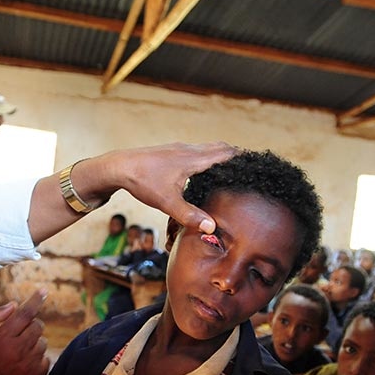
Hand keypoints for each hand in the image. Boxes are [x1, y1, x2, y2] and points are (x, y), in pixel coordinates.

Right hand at [0, 289, 49, 374]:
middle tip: (19, 334)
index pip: (25, 313)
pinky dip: (37, 359)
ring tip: (17, 354)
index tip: (44, 290)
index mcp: (3, 338)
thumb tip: (15, 304)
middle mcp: (18, 350)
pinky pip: (46, 359)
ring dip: (33, 343)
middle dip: (31, 326)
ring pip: (43, 342)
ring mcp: (29, 365)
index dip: (36, 300)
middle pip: (38, 326)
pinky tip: (22, 366)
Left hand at [98, 142, 237, 233]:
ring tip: (231, 167)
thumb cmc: (143, 182)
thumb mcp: (167, 202)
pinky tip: (203, 168)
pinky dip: (208, 155)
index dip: (242, 158)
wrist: (118, 166)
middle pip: (220, 147)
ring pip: (208, 147)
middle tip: (249, 167)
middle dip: (235, 156)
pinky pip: (197, 150)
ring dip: (221, 154)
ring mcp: (180, 149)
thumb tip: (212, 227)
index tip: (256, 165)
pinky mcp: (171, 151)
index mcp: (193, 160)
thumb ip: (190, 215)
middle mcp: (189, 150)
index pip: (225, 154)